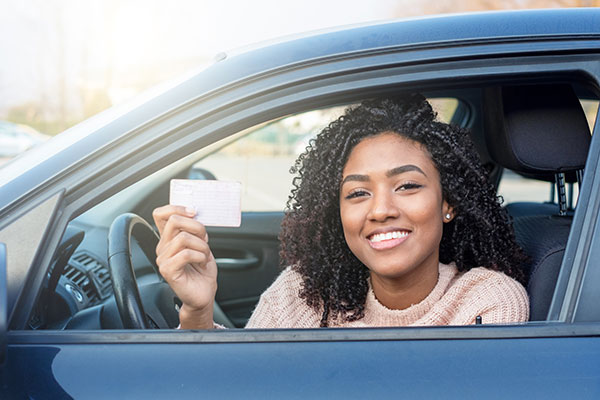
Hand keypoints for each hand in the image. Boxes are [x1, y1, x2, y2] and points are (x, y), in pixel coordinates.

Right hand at [153, 205, 216, 328]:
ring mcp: (163, 259)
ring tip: (204, 256)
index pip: (160, 214)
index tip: (193, 212)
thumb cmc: (202, 270)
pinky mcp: (168, 270)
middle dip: (196, 226)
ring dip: (202, 246)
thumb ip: (195, 230)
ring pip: (184, 238)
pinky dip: (200, 256)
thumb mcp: (201, 244)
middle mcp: (163, 247)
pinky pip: (186, 254)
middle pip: (174, 221)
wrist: (203, 293)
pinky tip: (202, 263)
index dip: (176, 208)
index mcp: (169, 238)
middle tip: (205, 239)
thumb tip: (195, 213)